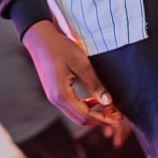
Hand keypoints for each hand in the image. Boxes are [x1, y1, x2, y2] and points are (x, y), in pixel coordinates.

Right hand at [23, 19, 122, 134]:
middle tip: (117, 116)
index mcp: (62, 95)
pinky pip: (70, 105)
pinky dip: (84, 106)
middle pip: (80, 118)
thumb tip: (108, 102)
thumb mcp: (81, 64)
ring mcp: (53, 96)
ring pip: (75, 113)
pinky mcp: (54, 91)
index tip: (118, 119)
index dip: (103, 119)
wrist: (39, 38)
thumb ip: (94, 84)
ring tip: (108, 108)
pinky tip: (94, 99)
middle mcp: (55, 99)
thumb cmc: (60, 48)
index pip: (86, 115)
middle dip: (100, 119)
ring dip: (92, 113)